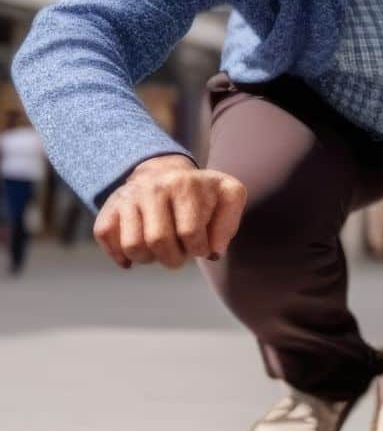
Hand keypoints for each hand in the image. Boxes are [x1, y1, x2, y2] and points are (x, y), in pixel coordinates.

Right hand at [94, 155, 246, 269]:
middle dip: (173, 259)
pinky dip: (120, 254)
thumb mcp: (229, 196)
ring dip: (149, 259)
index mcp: (184, 185)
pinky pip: (106, 238)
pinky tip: (138, 252)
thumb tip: (213, 253)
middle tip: (180, 254)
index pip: (189, 232)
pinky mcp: (109, 207)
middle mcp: (152, 188)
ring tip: (161, 250)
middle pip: (158, 242)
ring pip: (132, 246)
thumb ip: (228, 224)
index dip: (198, 249)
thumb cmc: (202, 192)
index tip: (201, 246)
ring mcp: (128, 198)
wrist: (165, 171)